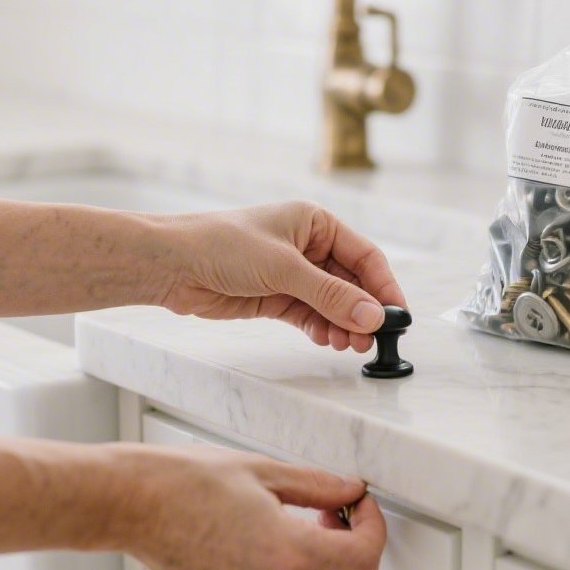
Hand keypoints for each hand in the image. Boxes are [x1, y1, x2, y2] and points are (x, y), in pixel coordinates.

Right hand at [112, 445, 385, 569]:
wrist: (132, 505)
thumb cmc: (183, 483)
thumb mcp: (263, 471)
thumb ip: (318, 485)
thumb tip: (351, 491)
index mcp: (285, 551)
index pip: (363, 558)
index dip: (375, 528)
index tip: (362, 507)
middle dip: (363, 557)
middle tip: (345, 523)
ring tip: (317, 543)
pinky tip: (291, 561)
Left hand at [159, 201, 405, 351]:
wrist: (172, 264)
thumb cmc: (221, 245)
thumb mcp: (284, 268)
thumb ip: (330, 295)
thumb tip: (371, 315)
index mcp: (315, 223)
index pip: (364, 255)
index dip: (383, 286)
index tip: (397, 315)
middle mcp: (307, 247)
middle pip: (351, 283)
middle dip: (362, 312)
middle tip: (372, 339)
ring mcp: (291, 274)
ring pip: (331, 303)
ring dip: (343, 325)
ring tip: (349, 346)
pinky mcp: (275, 298)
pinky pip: (310, 315)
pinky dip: (321, 329)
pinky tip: (327, 341)